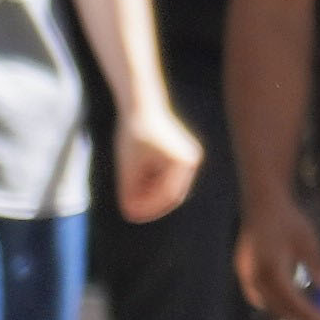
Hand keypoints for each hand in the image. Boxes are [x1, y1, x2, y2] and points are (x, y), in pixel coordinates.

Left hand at [111, 103, 203, 226]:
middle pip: (172, 194)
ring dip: (152, 193)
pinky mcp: (183, 156)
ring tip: (131, 189)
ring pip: (172, 187)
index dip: (148, 208)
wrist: (141, 105)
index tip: (130, 214)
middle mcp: (191, 161)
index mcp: (182, 163)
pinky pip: (171, 178)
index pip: (167, 196)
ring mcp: (189, 158)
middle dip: (151, 203)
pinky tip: (139, 178)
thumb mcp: (128, 166)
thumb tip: (131, 214)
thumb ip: (129, 191)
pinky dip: (155, 183)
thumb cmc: (133, 133)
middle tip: (131, 209)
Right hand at [235, 188, 319, 319]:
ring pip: (266, 304)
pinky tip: (287, 307)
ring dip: (286, 315)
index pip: (292, 300)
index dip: (309, 315)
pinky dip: (273, 305)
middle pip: (278, 307)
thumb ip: (316, 264)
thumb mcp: (308, 239)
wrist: (262, 204)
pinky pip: (257, 296)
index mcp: (272, 268)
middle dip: (300, 319)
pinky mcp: (243, 272)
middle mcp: (255, 276)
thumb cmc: (288, 220)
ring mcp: (246, 275)